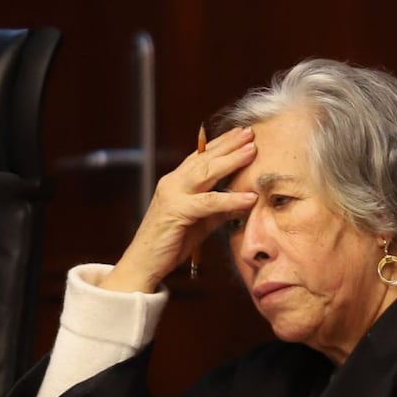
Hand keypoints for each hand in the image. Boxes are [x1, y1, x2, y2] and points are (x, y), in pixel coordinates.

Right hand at [101, 126, 258, 292]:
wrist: (144, 263)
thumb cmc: (171, 243)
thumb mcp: (201, 222)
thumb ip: (220, 210)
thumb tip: (245, 200)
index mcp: (176, 183)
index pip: (200, 157)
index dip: (221, 144)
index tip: (241, 134)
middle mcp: (172, 183)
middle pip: (204, 158)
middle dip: (229, 144)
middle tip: (250, 132)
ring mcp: (173, 195)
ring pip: (205, 172)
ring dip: (231, 160)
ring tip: (252, 151)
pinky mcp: (176, 212)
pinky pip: (209, 203)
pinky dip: (230, 199)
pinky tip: (250, 197)